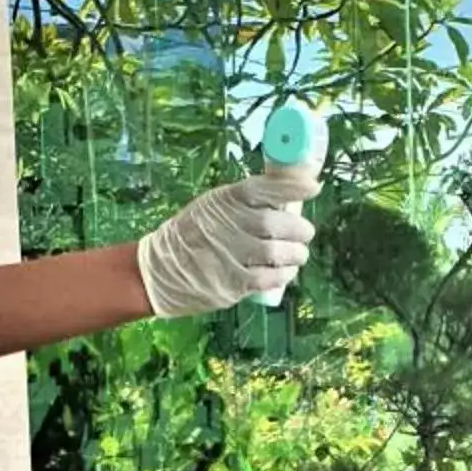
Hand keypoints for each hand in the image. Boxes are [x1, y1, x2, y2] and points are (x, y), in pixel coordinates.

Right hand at [137, 177, 314, 319]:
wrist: (159, 270)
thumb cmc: (193, 233)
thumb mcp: (213, 205)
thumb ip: (246, 201)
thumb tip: (290, 194)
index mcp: (225, 200)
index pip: (264, 188)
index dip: (293, 187)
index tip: (313, 188)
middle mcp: (228, 225)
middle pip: (277, 224)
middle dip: (300, 230)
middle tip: (305, 233)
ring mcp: (229, 255)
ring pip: (278, 253)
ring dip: (296, 255)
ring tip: (297, 255)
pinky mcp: (231, 283)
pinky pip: (268, 278)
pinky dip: (283, 275)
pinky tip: (285, 272)